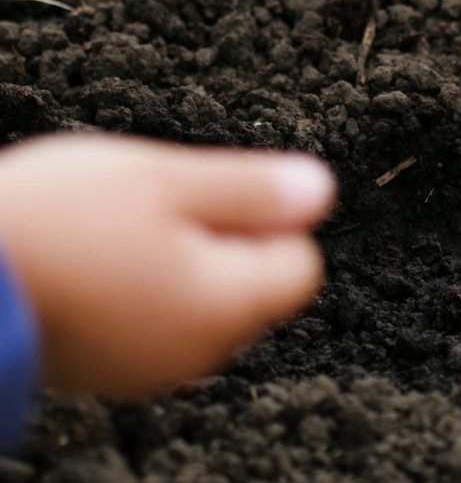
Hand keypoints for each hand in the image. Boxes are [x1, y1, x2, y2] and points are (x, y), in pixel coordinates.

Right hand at [0, 134, 334, 398]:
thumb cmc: (50, 223)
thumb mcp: (162, 180)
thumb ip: (250, 189)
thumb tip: (322, 190)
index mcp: (224, 306)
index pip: (300, 264)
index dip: (272, 218)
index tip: (218, 191)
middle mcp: (197, 352)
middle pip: (250, 285)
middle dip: (221, 237)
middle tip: (154, 203)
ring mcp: (148, 367)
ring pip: (199, 301)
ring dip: (176, 260)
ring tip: (112, 229)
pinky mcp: (105, 369)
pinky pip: (151, 320)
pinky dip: (137, 287)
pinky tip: (89, 259)